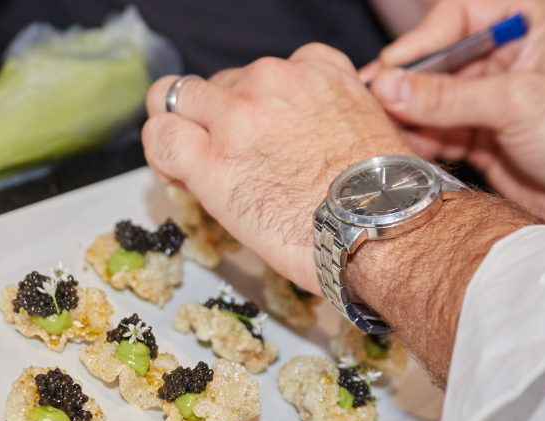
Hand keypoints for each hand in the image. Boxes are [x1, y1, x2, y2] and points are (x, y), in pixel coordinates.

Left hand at [143, 46, 536, 386]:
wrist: (383, 228)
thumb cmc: (385, 198)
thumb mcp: (366, 129)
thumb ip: (325, 118)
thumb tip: (300, 144)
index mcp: (316, 69)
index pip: (260, 72)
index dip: (247, 106)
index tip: (253, 138)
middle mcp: (273, 79)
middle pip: (217, 84)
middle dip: (214, 120)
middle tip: (223, 160)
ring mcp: (238, 114)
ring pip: (177, 98)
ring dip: (182, 130)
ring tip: (193, 169)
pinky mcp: (212, 158)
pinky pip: (159, 136)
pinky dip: (160, 154)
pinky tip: (176, 177)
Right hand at [364, 0, 544, 241]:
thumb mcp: (518, 105)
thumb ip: (449, 96)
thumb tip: (390, 86)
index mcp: (528, 22)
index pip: (458, 14)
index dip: (422, 40)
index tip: (392, 69)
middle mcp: (508, 56)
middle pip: (438, 59)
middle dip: (406, 84)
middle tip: (371, 103)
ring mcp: (494, 99)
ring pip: (433, 100)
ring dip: (407, 116)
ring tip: (377, 131)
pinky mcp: (486, 138)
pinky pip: (439, 133)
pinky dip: (419, 142)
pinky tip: (398, 150)